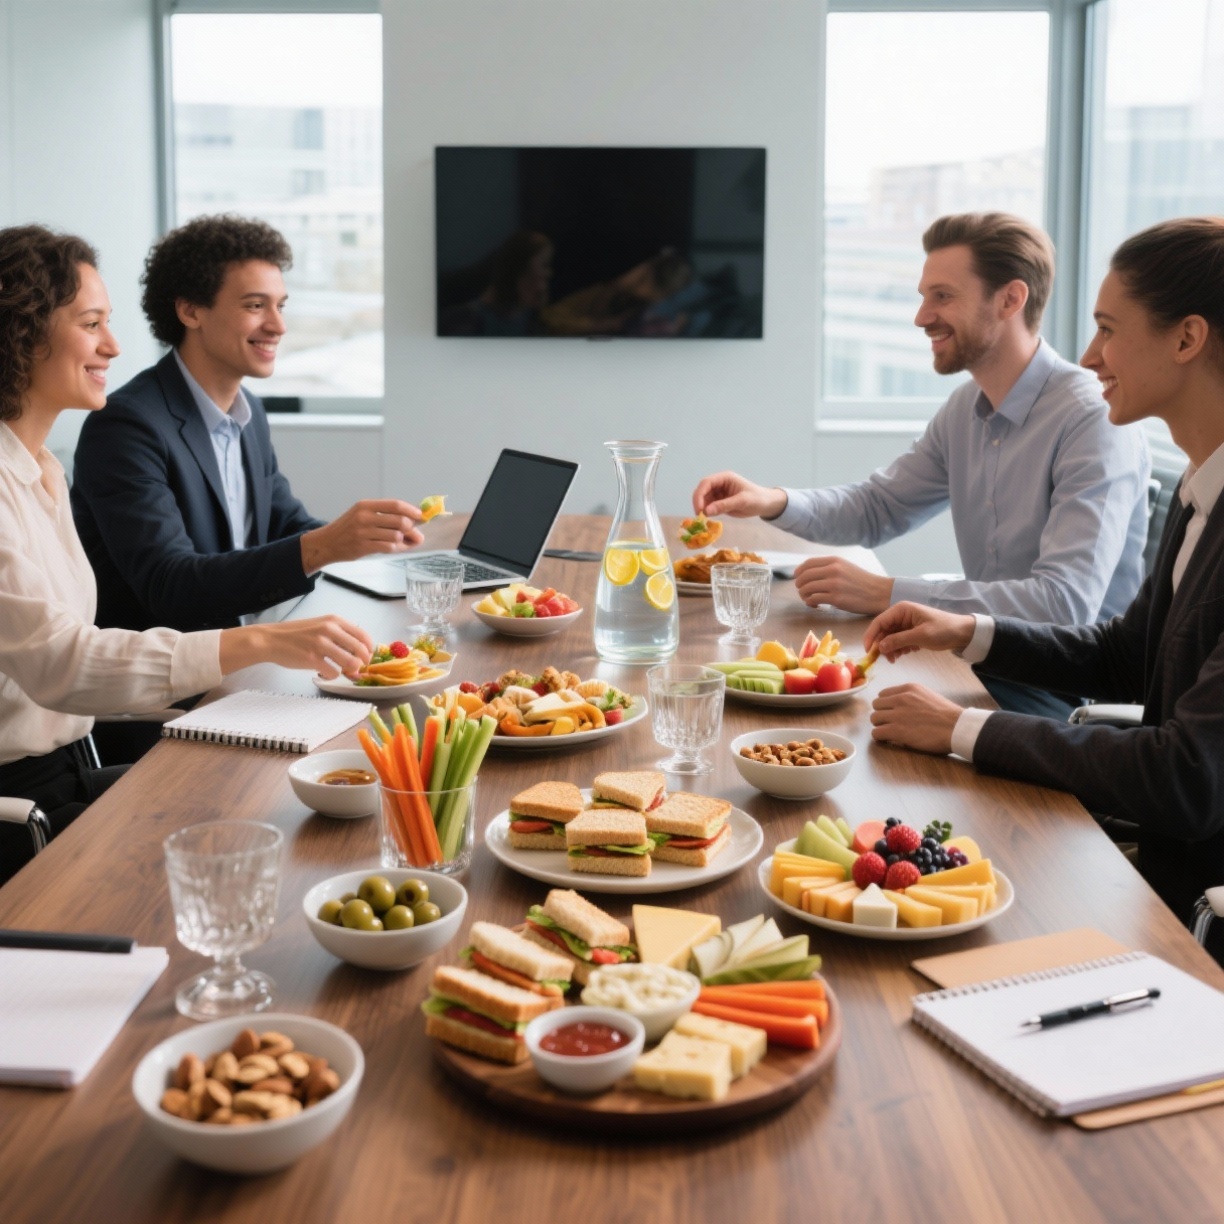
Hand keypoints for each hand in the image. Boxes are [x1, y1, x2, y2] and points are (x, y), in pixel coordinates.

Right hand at [220, 616, 373, 678]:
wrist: (271, 639)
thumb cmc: (296, 634)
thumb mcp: (321, 626)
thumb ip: (339, 635)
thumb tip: (359, 652)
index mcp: (334, 621)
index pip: (363, 636)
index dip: (369, 650)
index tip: (367, 657)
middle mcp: (329, 630)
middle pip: (360, 651)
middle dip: (363, 663)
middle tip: (357, 668)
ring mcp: (320, 644)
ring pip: (351, 663)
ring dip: (349, 670)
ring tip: (340, 669)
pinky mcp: (312, 659)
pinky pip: (334, 673)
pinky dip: (332, 675)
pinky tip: (324, 671)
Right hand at [300, 499, 424, 572]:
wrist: (327, 543)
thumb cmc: (349, 528)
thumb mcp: (364, 515)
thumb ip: (387, 517)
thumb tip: (416, 524)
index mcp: (366, 505)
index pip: (396, 505)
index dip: (412, 511)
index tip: (421, 516)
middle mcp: (364, 517)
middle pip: (400, 521)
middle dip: (411, 529)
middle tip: (415, 534)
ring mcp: (363, 533)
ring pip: (396, 536)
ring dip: (404, 541)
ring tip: (404, 542)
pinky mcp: (363, 547)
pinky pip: (388, 547)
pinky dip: (396, 548)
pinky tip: (396, 547)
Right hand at [691, 471, 787, 519]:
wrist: (765, 504)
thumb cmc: (756, 499)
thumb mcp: (742, 501)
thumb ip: (724, 505)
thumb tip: (706, 512)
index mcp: (725, 478)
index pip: (707, 483)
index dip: (700, 495)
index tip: (699, 509)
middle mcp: (719, 484)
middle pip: (702, 490)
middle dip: (699, 502)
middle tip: (699, 515)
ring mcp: (719, 493)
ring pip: (704, 499)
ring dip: (701, 508)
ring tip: (703, 518)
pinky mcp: (719, 502)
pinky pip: (709, 506)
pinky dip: (706, 512)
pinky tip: (708, 518)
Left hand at [793, 556, 894, 614]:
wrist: (879, 593)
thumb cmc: (862, 581)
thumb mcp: (846, 567)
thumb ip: (829, 567)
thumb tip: (808, 573)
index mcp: (834, 561)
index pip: (808, 563)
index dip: (799, 571)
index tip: (797, 577)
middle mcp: (833, 570)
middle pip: (804, 576)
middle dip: (799, 585)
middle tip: (802, 591)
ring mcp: (834, 584)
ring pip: (806, 589)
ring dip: (804, 595)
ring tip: (809, 600)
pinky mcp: (836, 599)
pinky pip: (814, 599)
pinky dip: (811, 603)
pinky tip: (816, 605)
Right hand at [863, 601, 975, 660]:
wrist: (963, 633)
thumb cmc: (943, 630)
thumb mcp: (920, 636)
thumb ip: (898, 640)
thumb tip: (879, 647)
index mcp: (901, 610)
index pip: (879, 622)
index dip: (871, 636)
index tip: (868, 651)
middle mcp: (901, 615)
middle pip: (883, 631)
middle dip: (882, 645)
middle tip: (884, 659)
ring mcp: (905, 624)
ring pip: (889, 638)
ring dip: (890, 649)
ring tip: (896, 659)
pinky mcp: (910, 632)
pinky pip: (898, 641)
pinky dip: (899, 649)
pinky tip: (906, 653)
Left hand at [870, 683, 963, 754]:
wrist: (957, 727)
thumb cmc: (948, 716)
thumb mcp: (928, 696)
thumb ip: (912, 698)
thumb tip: (900, 706)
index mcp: (908, 689)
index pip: (883, 694)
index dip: (886, 706)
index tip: (891, 713)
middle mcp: (900, 698)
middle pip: (876, 706)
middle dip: (881, 715)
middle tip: (889, 724)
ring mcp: (897, 714)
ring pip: (874, 718)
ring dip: (880, 726)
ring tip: (889, 732)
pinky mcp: (896, 730)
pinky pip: (876, 733)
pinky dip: (880, 737)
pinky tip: (887, 740)